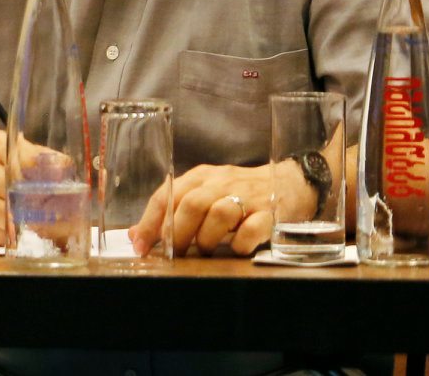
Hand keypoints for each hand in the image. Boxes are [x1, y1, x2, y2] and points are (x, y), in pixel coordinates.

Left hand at [128, 162, 306, 256]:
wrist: (291, 182)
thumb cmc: (240, 192)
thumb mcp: (205, 193)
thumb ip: (172, 212)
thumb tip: (137, 235)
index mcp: (202, 176)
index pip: (168, 195)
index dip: (150, 222)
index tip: (140, 246)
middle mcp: (222, 182)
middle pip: (192, 204)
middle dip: (177, 233)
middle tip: (174, 252)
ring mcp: (248, 197)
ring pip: (219, 214)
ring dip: (206, 238)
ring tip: (203, 250)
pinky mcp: (271, 213)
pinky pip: (252, 228)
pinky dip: (239, 243)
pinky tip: (235, 249)